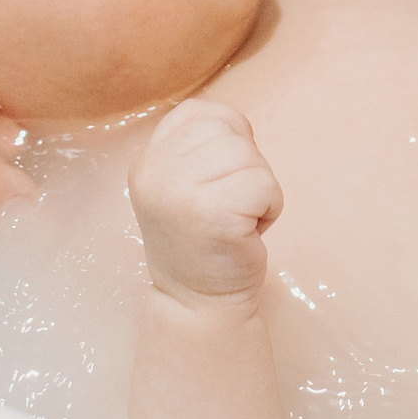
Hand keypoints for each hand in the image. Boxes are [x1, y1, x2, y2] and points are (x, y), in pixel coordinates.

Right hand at [130, 99, 282, 302]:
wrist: (197, 304)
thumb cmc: (202, 240)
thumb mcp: (181, 184)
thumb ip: (198, 148)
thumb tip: (240, 126)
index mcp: (147, 159)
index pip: (202, 114)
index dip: (227, 143)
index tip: (217, 184)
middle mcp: (155, 171)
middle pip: (231, 134)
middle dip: (246, 169)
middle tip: (228, 209)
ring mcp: (179, 191)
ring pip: (251, 157)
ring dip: (259, 189)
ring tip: (236, 220)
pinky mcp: (212, 213)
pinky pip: (266, 184)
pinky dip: (271, 208)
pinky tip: (247, 233)